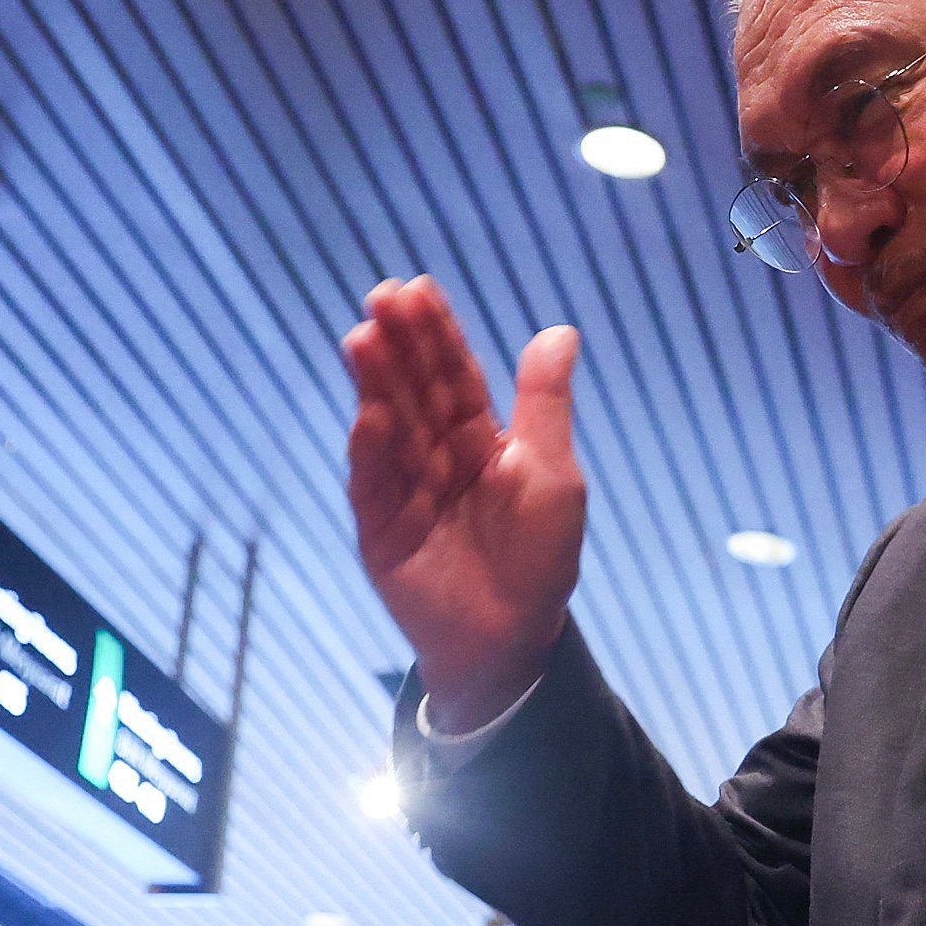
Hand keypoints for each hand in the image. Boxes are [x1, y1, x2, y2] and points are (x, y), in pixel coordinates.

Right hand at [341, 278, 587, 731]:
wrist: (512, 637)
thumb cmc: (539, 556)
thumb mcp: (552, 474)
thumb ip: (545, 405)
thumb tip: (560, 330)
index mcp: (480, 441)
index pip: (455, 376)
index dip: (438, 334)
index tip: (418, 287)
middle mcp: (436, 457)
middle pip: (415, 391)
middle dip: (401, 345)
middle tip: (383, 296)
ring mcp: (404, 490)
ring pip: (389, 428)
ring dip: (377, 384)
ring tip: (365, 338)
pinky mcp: (380, 529)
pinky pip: (375, 485)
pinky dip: (373, 450)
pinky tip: (371, 414)